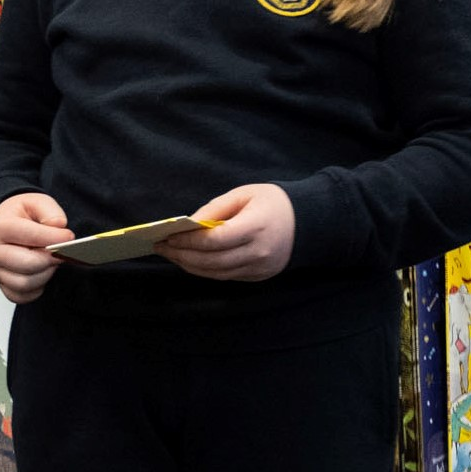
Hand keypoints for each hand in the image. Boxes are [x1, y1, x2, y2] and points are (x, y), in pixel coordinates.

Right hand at [0, 192, 72, 302]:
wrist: (3, 225)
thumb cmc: (21, 215)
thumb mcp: (36, 202)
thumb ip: (50, 211)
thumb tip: (59, 227)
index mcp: (1, 227)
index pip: (30, 236)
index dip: (54, 238)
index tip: (68, 237)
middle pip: (27, 264)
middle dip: (50, 260)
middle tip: (61, 252)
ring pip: (24, 284)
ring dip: (45, 275)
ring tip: (51, 262)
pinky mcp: (3, 285)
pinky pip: (21, 296)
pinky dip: (36, 289)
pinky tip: (41, 274)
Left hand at [156, 184, 294, 280]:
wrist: (309, 222)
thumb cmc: (274, 202)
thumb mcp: (244, 194)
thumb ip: (215, 208)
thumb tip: (188, 224)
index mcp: (256, 227)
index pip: (214, 240)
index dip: (188, 241)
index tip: (168, 237)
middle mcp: (258, 252)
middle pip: (212, 261)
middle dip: (182, 256)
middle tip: (161, 248)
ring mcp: (260, 268)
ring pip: (216, 273)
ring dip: (190, 266)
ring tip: (171, 255)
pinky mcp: (259, 277)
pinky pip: (226, 277)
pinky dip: (205, 271)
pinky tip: (190, 261)